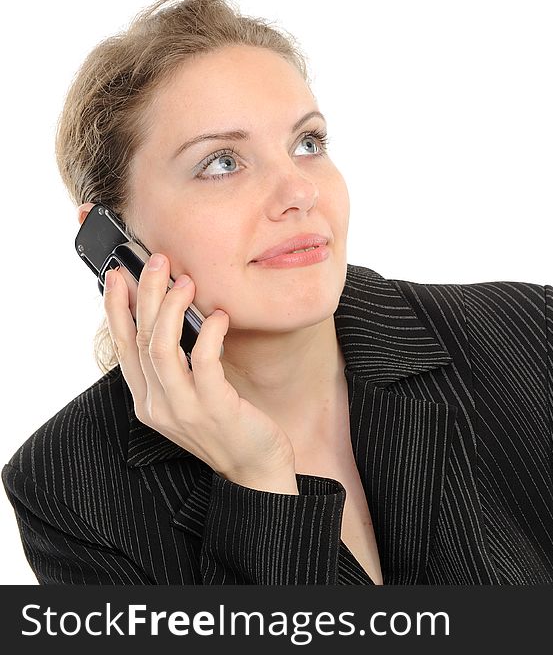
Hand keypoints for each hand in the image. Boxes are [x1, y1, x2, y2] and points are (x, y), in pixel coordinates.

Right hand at [103, 252, 297, 493]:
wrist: (256, 470)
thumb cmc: (229, 427)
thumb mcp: (193, 396)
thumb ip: (179, 366)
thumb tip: (175, 316)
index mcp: (148, 401)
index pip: (123, 348)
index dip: (117, 310)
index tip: (117, 276)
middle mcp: (158, 406)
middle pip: (141, 340)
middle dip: (146, 295)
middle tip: (157, 261)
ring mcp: (184, 409)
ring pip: (162, 348)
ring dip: (172, 308)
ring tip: (186, 280)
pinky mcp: (214, 408)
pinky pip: (203, 361)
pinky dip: (209, 333)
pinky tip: (219, 315)